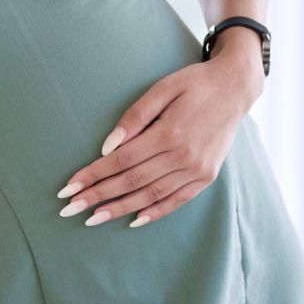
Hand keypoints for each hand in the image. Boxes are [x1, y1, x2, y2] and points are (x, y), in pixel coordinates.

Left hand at [55, 43, 263, 228]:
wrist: (235, 88)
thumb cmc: (194, 83)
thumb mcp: (163, 88)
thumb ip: (135, 116)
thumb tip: (107, 147)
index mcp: (169, 132)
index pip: (121, 160)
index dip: (93, 175)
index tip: (68, 187)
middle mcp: (183, 156)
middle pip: (131, 181)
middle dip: (97, 196)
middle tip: (69, 209)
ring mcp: (197, 169)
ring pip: (151, 195)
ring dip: (120, 209)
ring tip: (93, 219)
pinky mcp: (207, 176)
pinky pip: (177, 200)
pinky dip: (155, 212)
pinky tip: (134, 220)